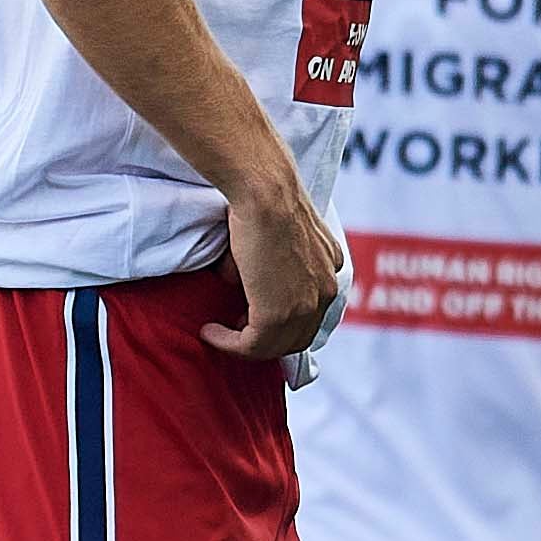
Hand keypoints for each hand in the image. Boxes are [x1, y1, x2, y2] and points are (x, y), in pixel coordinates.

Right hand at [203, 182, 347, 360]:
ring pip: (277, 345)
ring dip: (243, 345)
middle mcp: (326, 289)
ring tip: (216, 333)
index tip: (248, 316)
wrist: (265, 195)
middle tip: (233, 329)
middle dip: (265, 339)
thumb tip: (235, 279)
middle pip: (298, 335)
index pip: (311, 310)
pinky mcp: (279, 314)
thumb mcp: (275, 234)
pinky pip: (253, 345)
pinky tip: (210, 332)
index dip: (281, 320)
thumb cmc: (263, 200)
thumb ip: (265, 263)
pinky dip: (229, 344)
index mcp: (330, 266)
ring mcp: (306, 305)